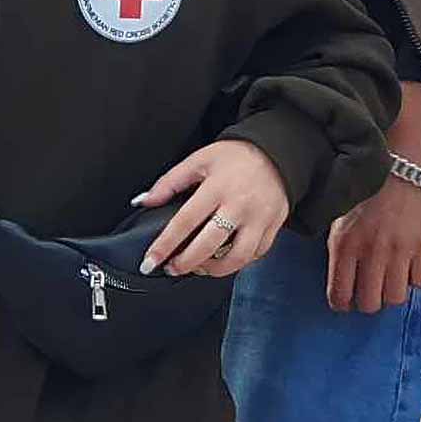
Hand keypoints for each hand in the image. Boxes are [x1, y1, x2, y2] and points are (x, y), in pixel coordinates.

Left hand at [137, 140, 287, 278]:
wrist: (277, 152)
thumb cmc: (236, 156)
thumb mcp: (199, 160)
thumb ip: (170, 182)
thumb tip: (144, 201)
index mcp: (218, 187)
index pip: (185, 222)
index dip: (164, 245)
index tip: (150, 261)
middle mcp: (240, 205)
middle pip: (209, 245)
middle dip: (185, 263)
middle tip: (171, 268)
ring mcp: (259, 219)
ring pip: (236, 258)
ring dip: (213, 269)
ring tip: (198, 267)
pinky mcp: (273, 227)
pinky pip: (255, 255)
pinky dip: (237, 263)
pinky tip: (223, 259)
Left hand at [326, 82, 420, 313]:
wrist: (406, 156)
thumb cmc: (373, 181)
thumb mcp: (341, 211)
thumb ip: (338, 242)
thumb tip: (336, 271)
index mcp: (345, 243)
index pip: (339, 294)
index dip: (342, 302)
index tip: (346, 300)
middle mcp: (372, 250)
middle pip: (369, 303)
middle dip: (368, 301)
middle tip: (370, 292)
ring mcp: (400, 250)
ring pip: (396, 298)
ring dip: (392, 293)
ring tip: (390, 280)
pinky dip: (416, 278)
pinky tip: (410, 264)